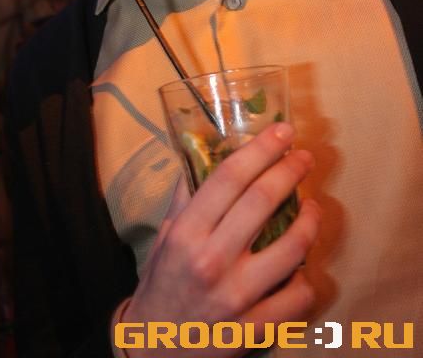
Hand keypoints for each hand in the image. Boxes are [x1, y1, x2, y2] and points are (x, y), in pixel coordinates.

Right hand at [120, 122, 319, 356]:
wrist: (153, 350)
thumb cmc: (161, 284)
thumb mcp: (165, 236)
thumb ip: (186, 197)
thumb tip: (204, 155)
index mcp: (186, 231)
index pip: (228, 177)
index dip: (260, 149)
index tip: (282, 131)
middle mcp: (210, 258)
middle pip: (262, 201)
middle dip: (290, 170)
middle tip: (304, 157)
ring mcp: (234, 295)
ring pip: (291, 248)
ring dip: (310, 221)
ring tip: (312, 207)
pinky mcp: (251, 329)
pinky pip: (296, 298)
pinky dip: (306, 279)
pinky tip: (303, 267)